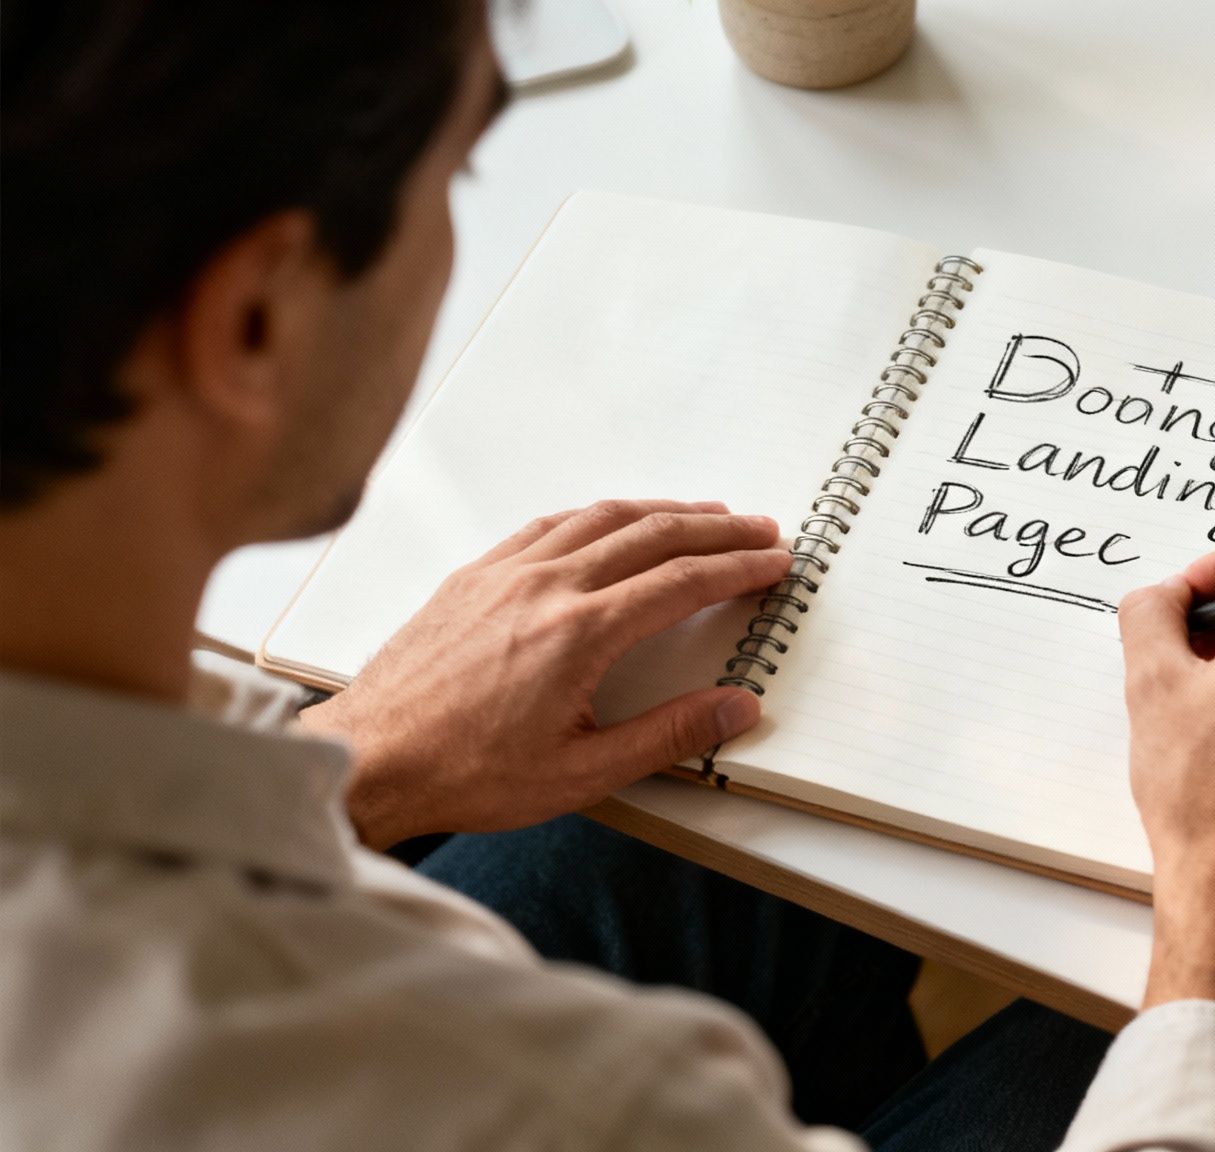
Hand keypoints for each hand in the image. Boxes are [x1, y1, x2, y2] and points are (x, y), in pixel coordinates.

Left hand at [299, 500, 789, 849]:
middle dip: (716, 529)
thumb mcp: (583, 774)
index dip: (737, 568)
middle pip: (652, 535)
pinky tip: (611, 519)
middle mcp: (545, 587)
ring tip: (703, 515)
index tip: (772, 562)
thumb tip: (736, 710)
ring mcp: (505, 573)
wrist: (371, 759)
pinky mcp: (473, 575)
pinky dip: (598, 514)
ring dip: (662, 510)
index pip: (682, 582)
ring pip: (601, 518)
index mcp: (579, 633)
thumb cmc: (464, 772)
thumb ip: (668, 736)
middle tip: (758, 529)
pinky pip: (549, 524)